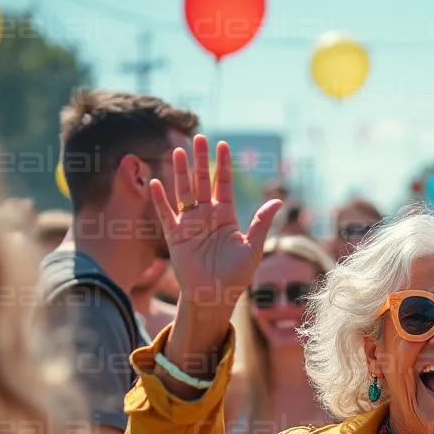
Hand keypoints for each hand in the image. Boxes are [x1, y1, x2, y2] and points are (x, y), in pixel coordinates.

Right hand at [150, 135, 281, 315]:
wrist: (215, 296)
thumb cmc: (236, 275)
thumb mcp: (253, 248)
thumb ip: (260, 223)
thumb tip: (277, 200)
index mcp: (225, 217)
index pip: (222, 184)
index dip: (222, 165)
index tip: (222, 145)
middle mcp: (206, 216)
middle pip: (201, 182)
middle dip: (200, 160)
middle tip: (199, 137)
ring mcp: (189, 224)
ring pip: (183, 192)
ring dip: (180, 172)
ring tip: (179, 151)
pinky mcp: (175, 236)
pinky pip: (166, 214)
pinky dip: (160, 200)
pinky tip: (156, 182)